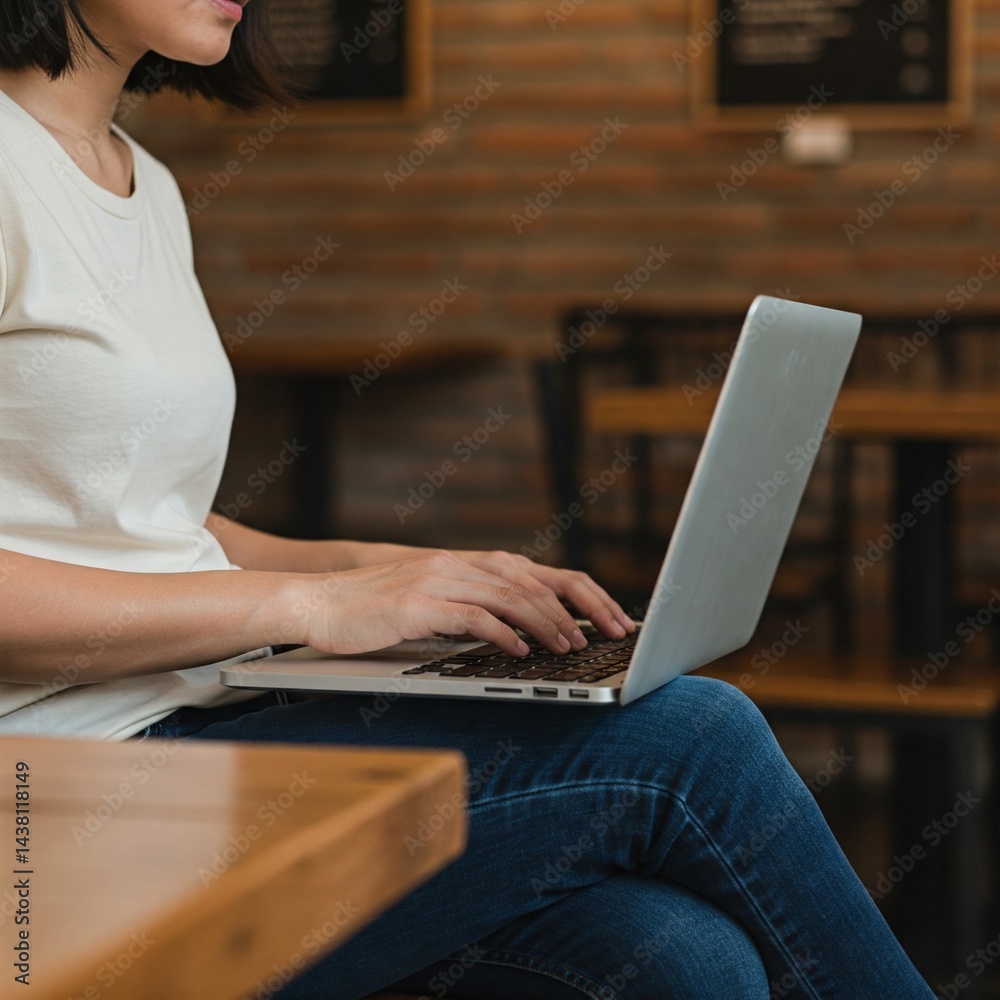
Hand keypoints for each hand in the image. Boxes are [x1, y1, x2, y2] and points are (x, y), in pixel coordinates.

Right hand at [298, 550, 632, 657]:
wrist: (318, 602)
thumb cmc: (376, 609)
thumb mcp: (434, 602)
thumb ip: (474, 607)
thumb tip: (523, 632)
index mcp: (468, 563)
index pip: (541, 573)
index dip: (583, 594)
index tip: (613, 618)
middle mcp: (459, 565)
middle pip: (536, 581)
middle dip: (579, 609)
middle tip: (609, 634)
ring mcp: (439, 580)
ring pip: (511, 596)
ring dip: (548, 623)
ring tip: (572, 646)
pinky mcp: (418, 603)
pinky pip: (473, 616)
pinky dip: (503, 634)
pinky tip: (521, 652)